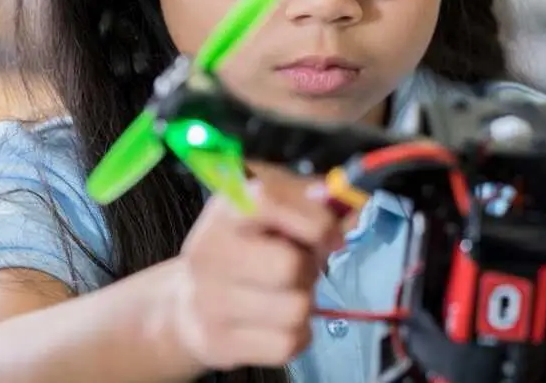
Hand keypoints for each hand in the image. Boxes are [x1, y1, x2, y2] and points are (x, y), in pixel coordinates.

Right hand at [165, 164, 345, 371]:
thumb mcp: (277, 206)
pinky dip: (297, 336)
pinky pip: (287, 344)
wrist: (191, 299)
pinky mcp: (217, 342)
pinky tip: (280, 322)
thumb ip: (316, 199)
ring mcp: (208, 301)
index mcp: (226, 209)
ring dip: (306, 304)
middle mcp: (209, 253)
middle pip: (290, 267)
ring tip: (287, 294)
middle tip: (301, 269)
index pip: (269, 201)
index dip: (315, 220)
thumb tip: (354, 208)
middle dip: (310, 269)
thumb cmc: (248, 244)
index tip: (331, 236)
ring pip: (296, 310)